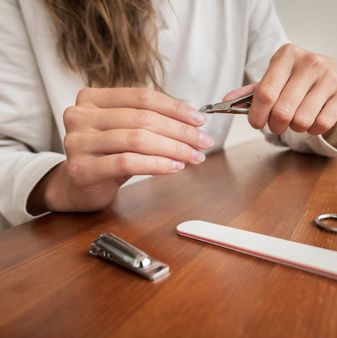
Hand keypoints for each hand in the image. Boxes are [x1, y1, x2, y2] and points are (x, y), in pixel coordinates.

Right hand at [28, 87, 213, 213]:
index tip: (199, 120)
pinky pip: (127, 162)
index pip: (142, 97)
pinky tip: (175, 167)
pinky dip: (157, 164)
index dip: (175, 107)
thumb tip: (193, 122)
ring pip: (137, 140)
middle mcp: (81, 116)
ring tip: (195, 156)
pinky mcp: (81, 169)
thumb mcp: (126, 131)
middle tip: (203, 141)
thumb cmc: (107, 155)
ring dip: (174, 148)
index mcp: (92, 99)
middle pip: (143, 118)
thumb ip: (150, 121)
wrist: (76, 187)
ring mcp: (78, 142)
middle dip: (180, 131)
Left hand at [224, 44, 336, 134]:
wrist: (333, 71)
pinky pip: (321, 125)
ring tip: (295, 120)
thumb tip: (225, 102)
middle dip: (275, 125)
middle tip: (277, 124)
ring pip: (302, 121)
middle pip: (282, 111)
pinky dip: (312, 130)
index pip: (265, 93)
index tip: (256, 123)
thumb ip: (250, 91)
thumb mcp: (274, 78)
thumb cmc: (297, 78)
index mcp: (287, 55)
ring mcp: (330, 77)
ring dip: (294, 128)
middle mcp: (310, 62)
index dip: (257, 115)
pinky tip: (312, 121)